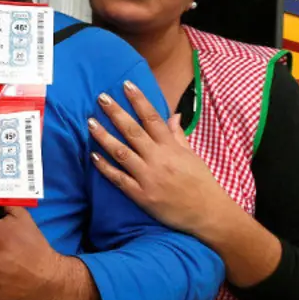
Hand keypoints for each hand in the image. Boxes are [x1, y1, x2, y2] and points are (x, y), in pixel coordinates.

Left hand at [87, 80, 237, 235]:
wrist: (208, 214)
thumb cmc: (201, 183)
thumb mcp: (192, 155)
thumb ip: (178, 135)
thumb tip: (172, 115)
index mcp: (171, 147)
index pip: (152, 118)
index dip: (139, 100)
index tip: (126, 85)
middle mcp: (158, 159)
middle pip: (133, 131)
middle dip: (116, 113)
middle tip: (101, 97)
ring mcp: (148, 177)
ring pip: (122, 152)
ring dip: (104, 137)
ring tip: (90, 122)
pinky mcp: (141, 195)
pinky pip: (119, 179)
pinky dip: (105, 167)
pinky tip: (92, 155)